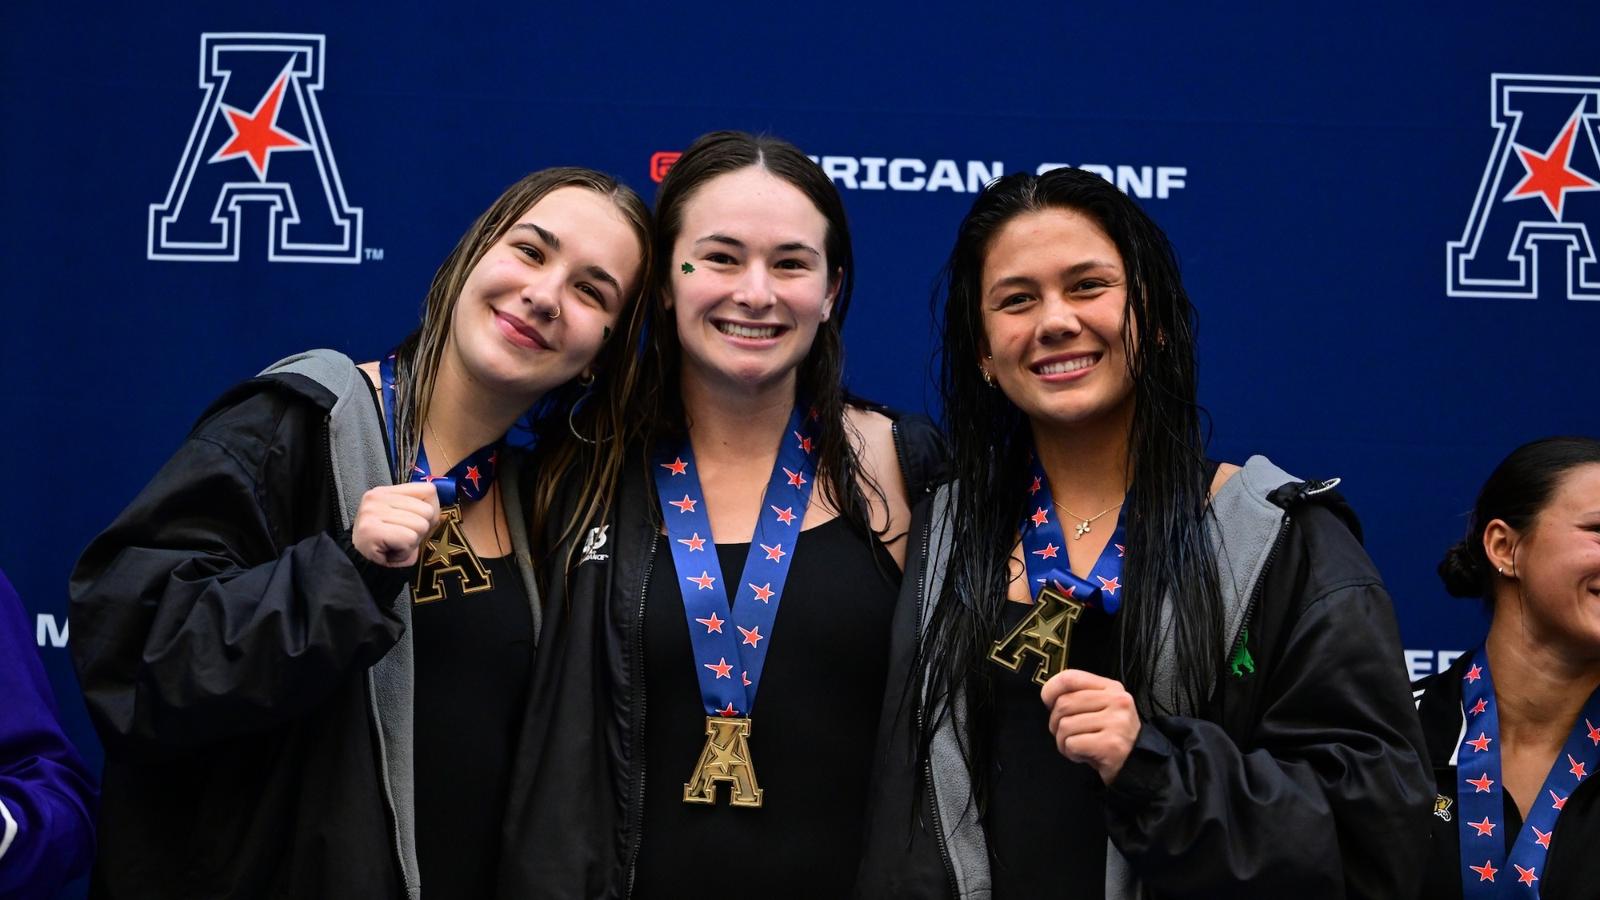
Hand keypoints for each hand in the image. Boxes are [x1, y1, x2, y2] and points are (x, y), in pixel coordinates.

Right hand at [352, 482, 441, 567]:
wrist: (359, 565)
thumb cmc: (387, 543)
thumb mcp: (404, 518)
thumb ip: (421, 508)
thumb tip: (437, 509)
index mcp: (386, 491)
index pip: (428, 490)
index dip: (431, 510)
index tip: (414, 524)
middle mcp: (377, 497)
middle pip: (427, 510)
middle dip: (420, 531)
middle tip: (400, 538)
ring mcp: (372, 512)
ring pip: (420, 525)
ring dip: (412, 542)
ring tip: (394, 544)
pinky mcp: (371, 529)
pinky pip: (409, 538)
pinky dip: (405, 551)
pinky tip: (391, 551)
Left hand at [1041, 669, 1140, 783]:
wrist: (1137, 766)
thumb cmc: (1110, 737)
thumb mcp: (1100, 709)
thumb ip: (1079, 697)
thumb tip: (1049, 695)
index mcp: (1112, 688)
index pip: (1071, 677)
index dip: (1051, 689)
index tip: (1048, 703)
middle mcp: (1117, 701)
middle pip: (1064, 704)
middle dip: (1056, 723)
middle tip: (1066, 735)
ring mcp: (1117, 722)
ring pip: (1065, 725)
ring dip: (1063, 742)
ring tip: (1078, 747)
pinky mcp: (1112, 745)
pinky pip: (1072, 744)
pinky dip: (1071, 753)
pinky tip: (1084, 755)